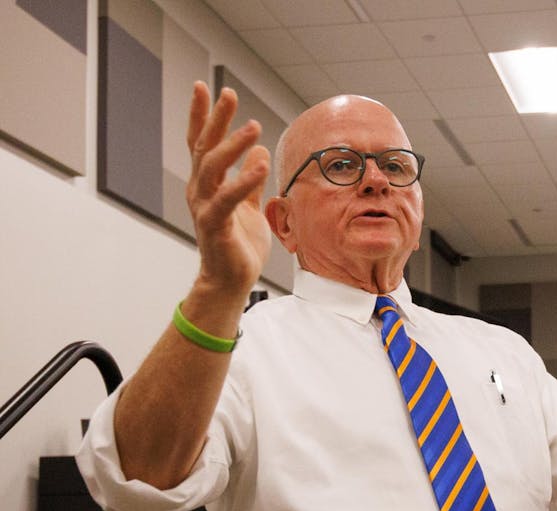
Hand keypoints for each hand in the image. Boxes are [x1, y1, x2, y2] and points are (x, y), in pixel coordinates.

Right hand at [186, 81, 271, 298]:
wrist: (231, 280)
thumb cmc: (238, 245)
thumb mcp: (250, 207)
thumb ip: (250, 180)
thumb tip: (258, 151)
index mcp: (208, 184)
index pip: (202, 143)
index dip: (203, 116)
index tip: (206, 88)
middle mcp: (200, 191)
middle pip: (204, 147)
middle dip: (215, 119)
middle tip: (227, 93)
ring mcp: (204, 207)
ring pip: (213, 168)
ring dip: (232, 145)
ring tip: (252, 126)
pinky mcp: (214, 225)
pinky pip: (227, 198)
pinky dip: (243, 180)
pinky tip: (259, 163)